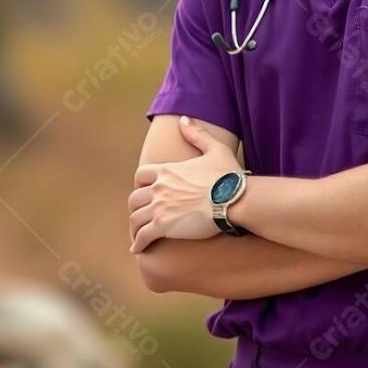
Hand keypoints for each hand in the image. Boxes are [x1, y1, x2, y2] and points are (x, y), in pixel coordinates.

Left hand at [128, 118, 241, 252]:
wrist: (233, 199)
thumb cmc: (227, 175)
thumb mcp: (214, 148)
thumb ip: (197, 134)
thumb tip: (183, 118)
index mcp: (167, 170)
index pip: (141, 175)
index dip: (141, 184)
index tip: (146, 191)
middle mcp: (159, 188)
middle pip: (134, 199)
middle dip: (136, 207)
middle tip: (142, 215)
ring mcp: (159, 208)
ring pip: (135, 219)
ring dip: (136, 227)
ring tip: (138, 235)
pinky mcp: (163, 227)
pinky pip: (143, 237)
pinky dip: (138, 244)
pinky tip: (138, 249)